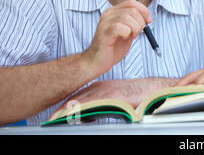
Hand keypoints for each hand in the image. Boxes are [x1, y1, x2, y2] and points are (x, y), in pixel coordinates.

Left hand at [54, 77, 178, 114]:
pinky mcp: (114, 95)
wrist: (150, 89)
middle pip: (78, 98)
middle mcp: (102, 87)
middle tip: (51, 118)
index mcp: (101, 87)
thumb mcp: (114, 97)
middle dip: (64, 108)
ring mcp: (107, 91)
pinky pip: (97, 102)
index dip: (66, 105)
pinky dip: (85, 107)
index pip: (79, 96)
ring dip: (71, 109)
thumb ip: (101, 103)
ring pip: (84, 100)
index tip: (55, 114)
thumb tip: (87, 115)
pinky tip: (77, 112)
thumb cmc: (135, 95)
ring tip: (58, 117)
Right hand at [83, 0, 150, 76]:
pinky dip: (127, 34)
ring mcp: (105, 23)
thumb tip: (147, 18)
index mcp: (113, 12)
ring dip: (134, 29)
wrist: (98, 62)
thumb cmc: (113, 47)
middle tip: (136, 33)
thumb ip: (135, 23)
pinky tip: (123, 39)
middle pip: (132, 10)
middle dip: (140, 22)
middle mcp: (108, 14)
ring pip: (128, 17)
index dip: (143, 11)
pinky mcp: (104, 33)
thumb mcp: (128, 32)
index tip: (148, 21)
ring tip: (129, 37)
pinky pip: (121, 28)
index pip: (132, 2)